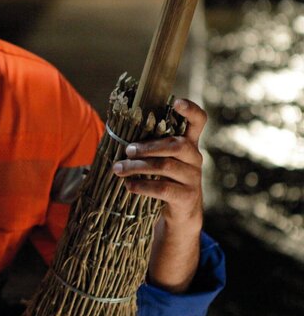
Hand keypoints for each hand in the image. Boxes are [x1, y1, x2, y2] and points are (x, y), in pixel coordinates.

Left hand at [112, 98, 205, 228]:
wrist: (180, 214)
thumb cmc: (164, 179)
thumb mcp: (160, 160)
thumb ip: (148, 146)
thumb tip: (116, 129)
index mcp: (189, 144)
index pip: (198, 121)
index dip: (190, 110)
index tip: (176, 101)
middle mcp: (194, 158)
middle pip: (176, 145)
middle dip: (148, 146)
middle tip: (127, 150)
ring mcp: (193, 178)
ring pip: (165, 166)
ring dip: (138, 166)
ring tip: (118, 169)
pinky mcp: (187, 197)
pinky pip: (163, 188)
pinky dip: (143, 186)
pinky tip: (129, 186)